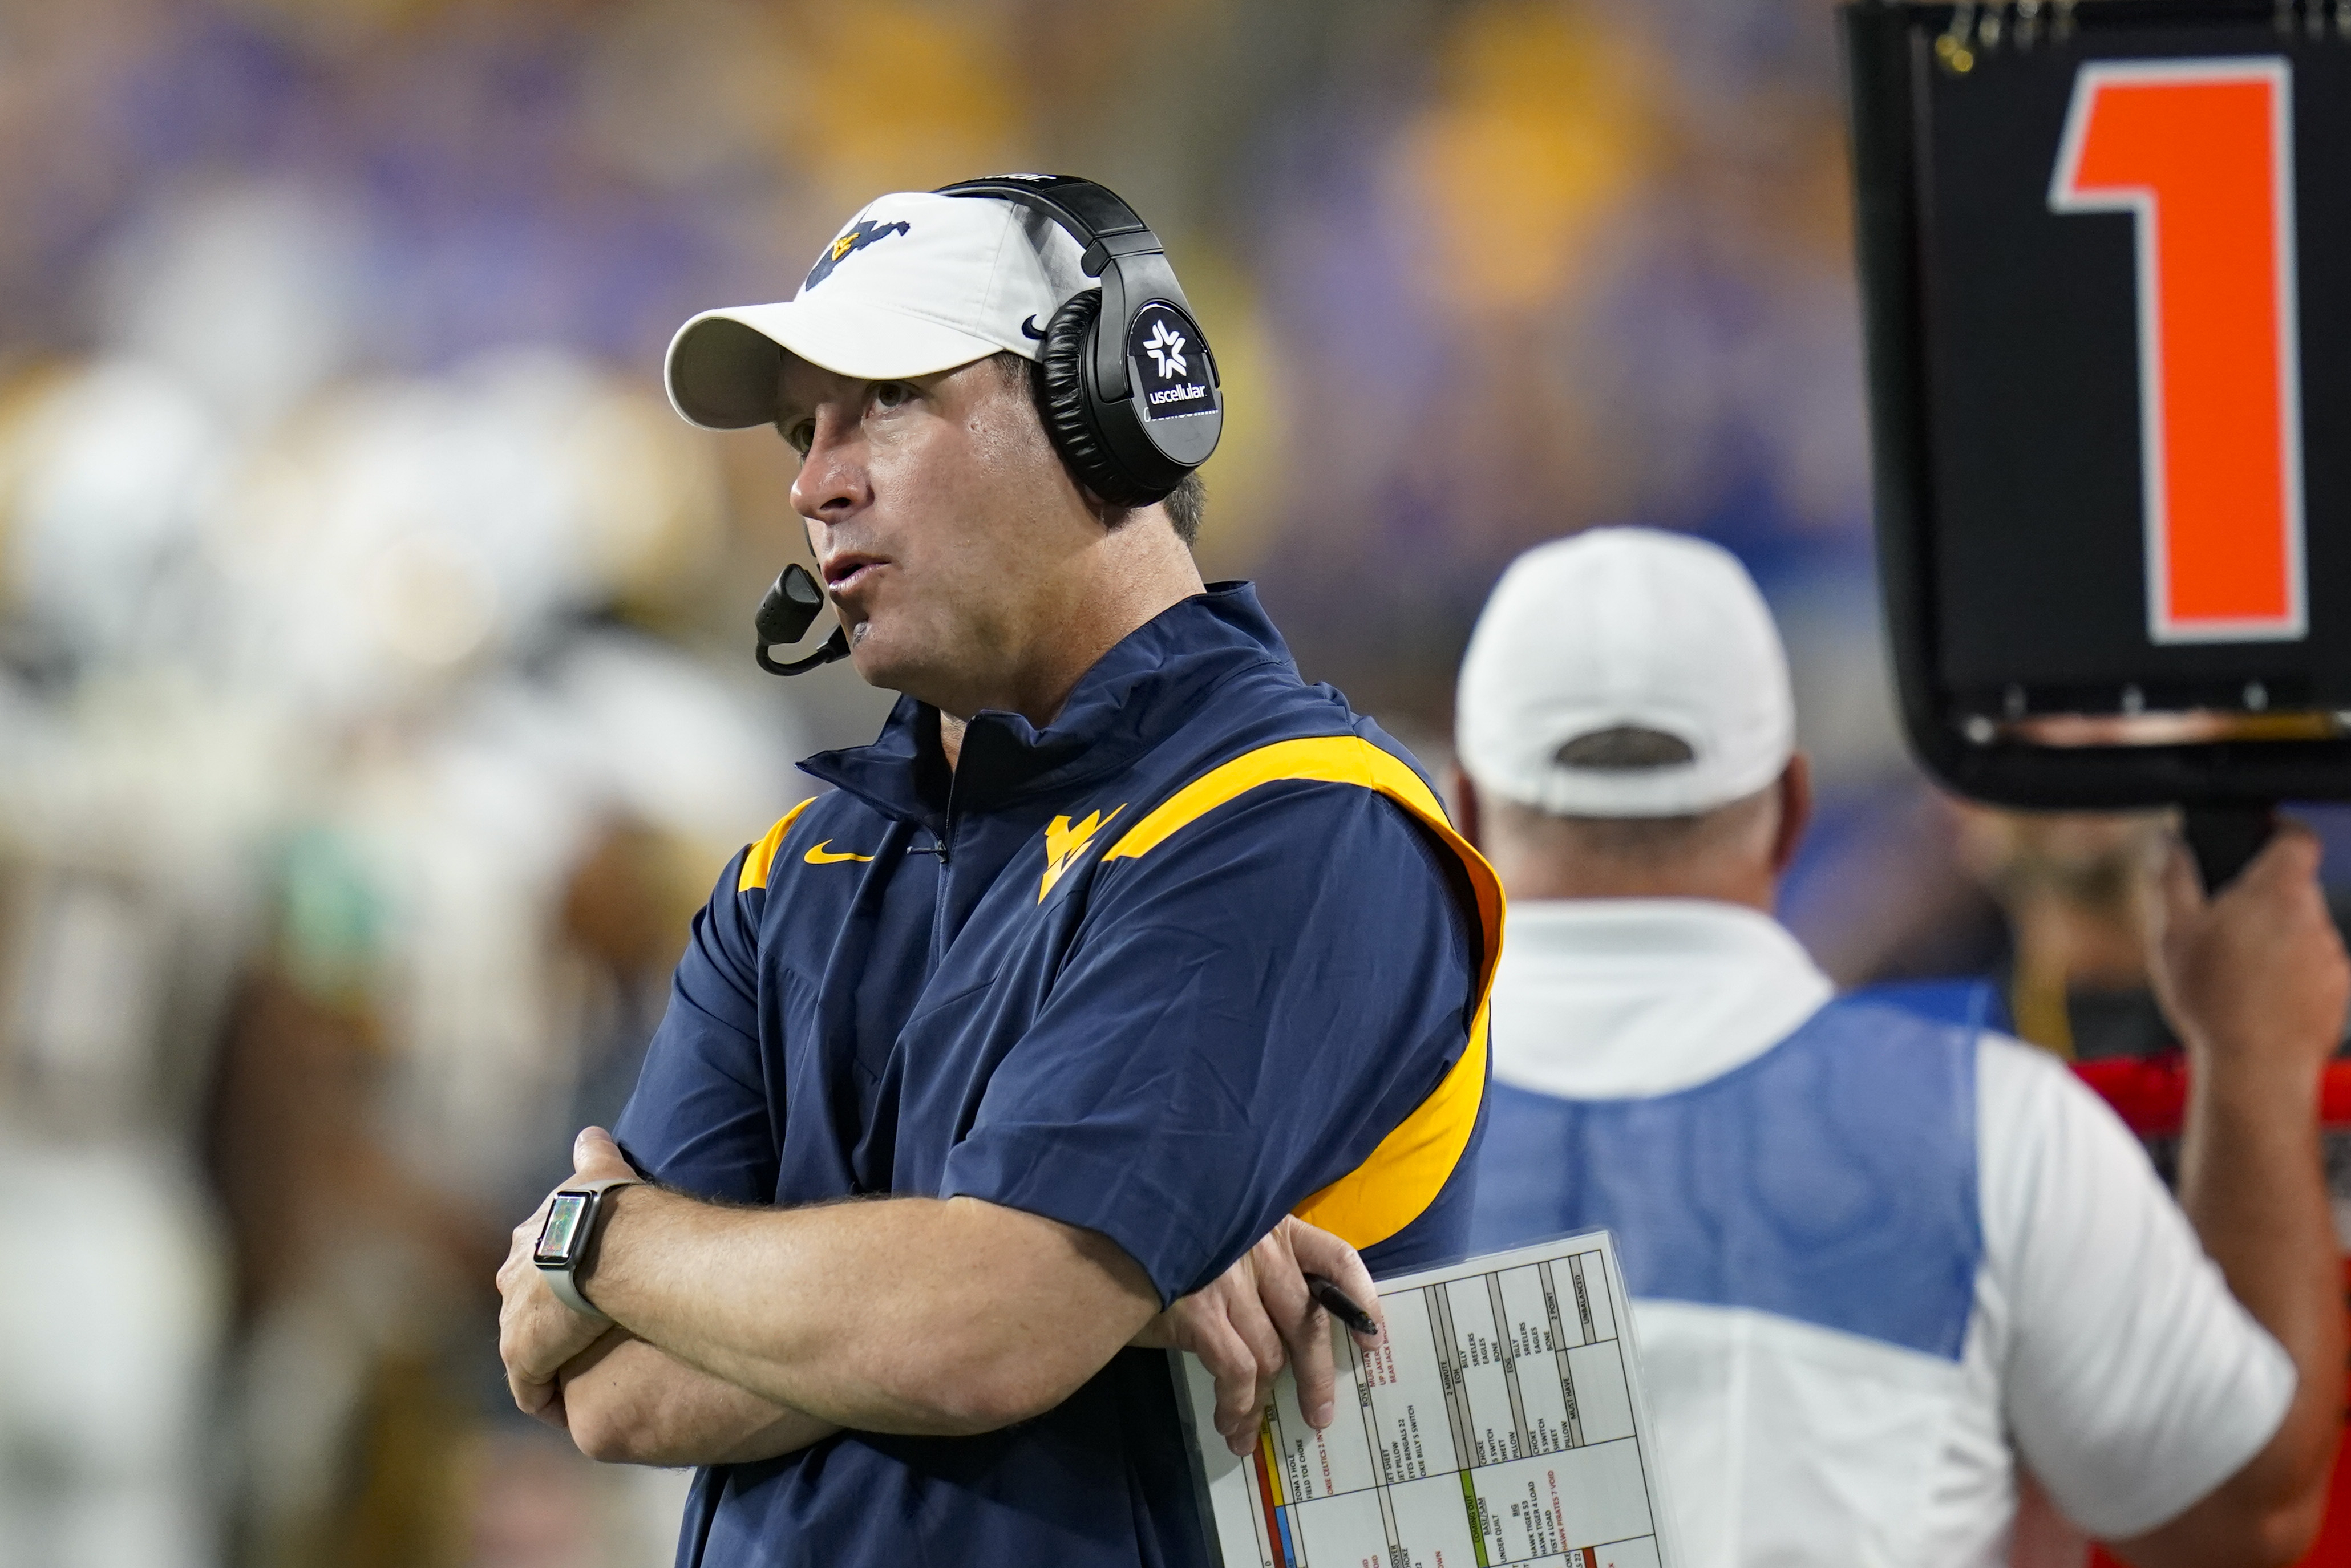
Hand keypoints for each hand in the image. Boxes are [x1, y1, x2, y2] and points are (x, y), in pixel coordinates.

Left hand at [497, 1126, 640, 1424]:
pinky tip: (572, 1409)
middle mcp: (512, 1279)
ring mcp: (515, 1321)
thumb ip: (594, 1156)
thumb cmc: (611, 1208)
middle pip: (524, 1309)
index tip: (583, 1293)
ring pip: (527, 1351)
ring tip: (581, 1377)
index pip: (534, 1267)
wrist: (607, 1244)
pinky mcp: (524, 1356)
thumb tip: (591, 1133)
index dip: (558, 1280)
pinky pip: (532, 1390)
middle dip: (546, 1323)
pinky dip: (549, 1399)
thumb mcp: (600, 1173)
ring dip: (549, 1363)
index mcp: (529, 1240)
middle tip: (582, 1338)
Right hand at [1135, 1216, 1384, 1456]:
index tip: (1372, 1342)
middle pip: (1307, 1321)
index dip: (1360, 1300)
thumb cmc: (1158, 1247)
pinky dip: (1238, 1405)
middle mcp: (1258, 1248)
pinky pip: (1237, 1371)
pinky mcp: (1202, 1311)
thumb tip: (1285, 1342)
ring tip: (1247, 1431)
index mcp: (1271, 1226)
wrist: (1096, 1247)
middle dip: (1315, 1376)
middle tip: (1318, 1414)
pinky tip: (1230, 1424)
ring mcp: (1230, 1278)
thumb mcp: (1217, 1245)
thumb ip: (1255, 1276)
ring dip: (1260, 1403)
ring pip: (1270, 1355)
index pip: (1336, 1257)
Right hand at [2150, 824, 2348, 1094]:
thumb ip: (2171, 877)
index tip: (2260, 835)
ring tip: (2235, 972)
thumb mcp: (2171, 932)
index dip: (2279, 829)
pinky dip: (2288, 975)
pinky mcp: (2337, 992)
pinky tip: (2255, 997)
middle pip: (2293, 889)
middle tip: (2222, 925)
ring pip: (2301, 931)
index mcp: (2277, 893)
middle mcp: (2315, 919)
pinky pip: (2312, 969)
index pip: (2297, 838)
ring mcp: (2331, 958)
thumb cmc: (2213, 1001)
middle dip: (2261, 899)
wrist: (2255, 1068)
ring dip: (2274, 940)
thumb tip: (2166, 841)